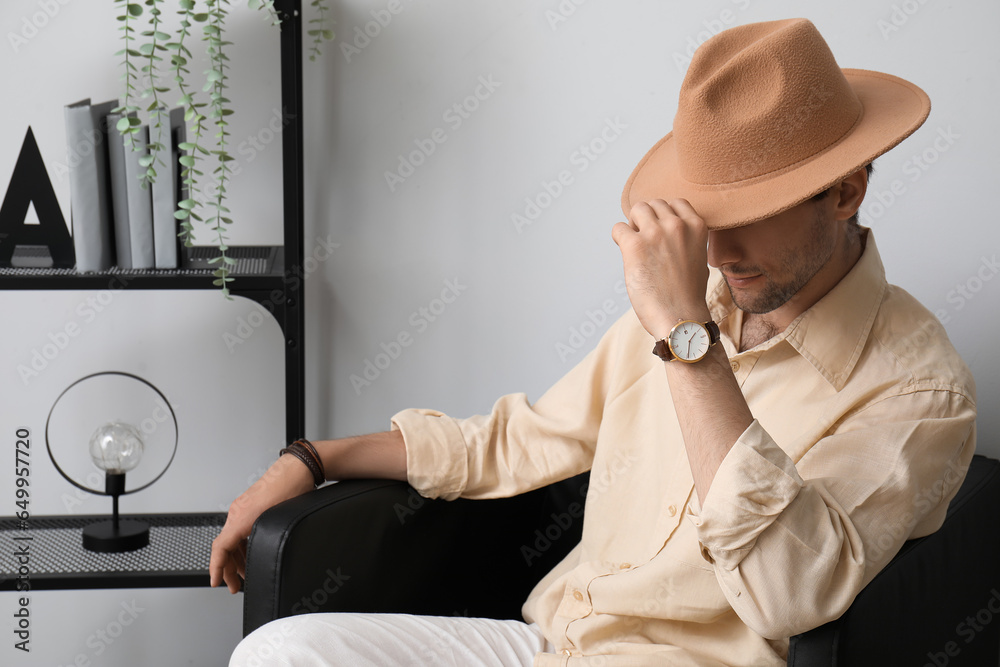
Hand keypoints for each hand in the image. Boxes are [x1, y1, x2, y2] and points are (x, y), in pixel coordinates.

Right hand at [210, 454, 314, 592]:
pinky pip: (239, 529)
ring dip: (236, 558)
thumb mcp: (279, 520)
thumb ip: (265, 539)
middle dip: (228, 569)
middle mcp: (238, 511)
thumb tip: (262, 557)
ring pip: (232, 539)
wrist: (297, 467)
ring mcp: (243, 507)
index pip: (221, 547)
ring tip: (244, 574)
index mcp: (241, 516)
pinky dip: (242, 545)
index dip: (216, 567)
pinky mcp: (250, 505)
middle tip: (234, 586)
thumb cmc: (291, 488)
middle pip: (225, 546)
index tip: (215, 582)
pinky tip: (250, 553)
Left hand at [611, 199, 711, 338]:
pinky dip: (619, 238)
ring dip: (633, 225)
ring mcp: (655, 233)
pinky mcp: (635, 246)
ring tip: (636, 246)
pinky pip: (618, 228)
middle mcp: (677, 225)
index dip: (664, 216)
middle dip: (647, 219)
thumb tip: (665, 228)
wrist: (680, 318)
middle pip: (654, 204)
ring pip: (637, 209)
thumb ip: (686, 239)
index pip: (676, 203)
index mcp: (697, 226)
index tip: (660, 232)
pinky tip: (627, 254)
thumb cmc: (688, 295)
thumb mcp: (699, 258)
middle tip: (646, 242)